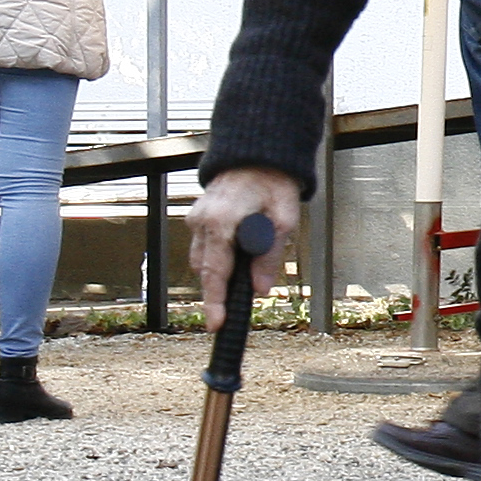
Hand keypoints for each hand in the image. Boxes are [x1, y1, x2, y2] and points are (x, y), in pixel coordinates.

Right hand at [191, 166, 304, 328]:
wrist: (257, 156)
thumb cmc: (273, 183)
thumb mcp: (284, 220)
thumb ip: (270, 256)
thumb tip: (259, 289)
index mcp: (221, 220)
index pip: (215, 271)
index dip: (215, 302)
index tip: (216, 324)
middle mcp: (202, 221)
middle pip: (205, 271)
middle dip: (217, 294)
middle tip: (230, 314)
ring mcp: (195, 219)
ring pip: (202, 262)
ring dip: (219, 274)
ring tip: (240, 279)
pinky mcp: (197, 218)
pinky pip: (204, 248)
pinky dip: (217, 259)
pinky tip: (235, 259)